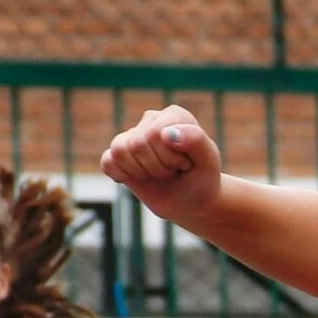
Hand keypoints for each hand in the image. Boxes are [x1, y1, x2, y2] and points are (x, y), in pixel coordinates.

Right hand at [101, 105, 223, 223]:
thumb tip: (166, 133)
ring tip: (160, 173)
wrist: (193, 202)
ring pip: (119, 151)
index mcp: (175, 116)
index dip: (171, 158)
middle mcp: (152, 120)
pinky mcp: (119, 154)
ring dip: (142, 172)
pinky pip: (107, 162)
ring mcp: (133, 135)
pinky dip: (122, 176)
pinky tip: (140, 177)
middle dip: (158, 167)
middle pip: (137, 144)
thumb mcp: (209, 163)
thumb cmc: (202, 180)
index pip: (155, 134)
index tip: (186, 165)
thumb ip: (197, 141)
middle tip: (173, 171)